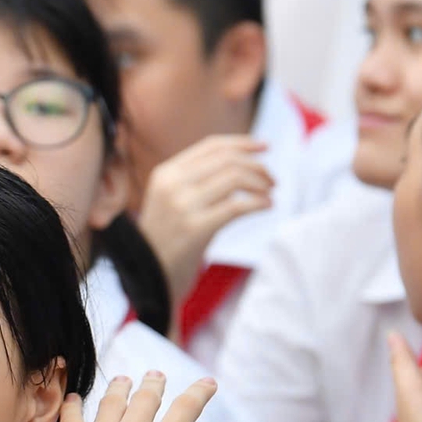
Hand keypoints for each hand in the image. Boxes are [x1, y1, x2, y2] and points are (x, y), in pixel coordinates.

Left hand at [47, 372, 246, 421]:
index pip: (186, 410)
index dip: (199, 393)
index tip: (208, 383)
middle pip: (146, 399)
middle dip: (154, 384)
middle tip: (156, 375)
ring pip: (110, 403)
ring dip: (119, 389)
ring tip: (122, 380)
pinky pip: (71, 420)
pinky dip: (73, 407)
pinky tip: (74, 399)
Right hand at [136, 135, 273, 298]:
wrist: (148, 279)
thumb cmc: (167, 242)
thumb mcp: (172, 202)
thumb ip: (196, 180)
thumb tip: (242, 161)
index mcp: (166, 173)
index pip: (212, 146)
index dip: (243, 143)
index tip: (266, 147)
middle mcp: (172, 185)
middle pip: (228, 160)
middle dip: (258, 166)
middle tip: (272, 181)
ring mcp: (182, 207)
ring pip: (235, 178)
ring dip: (261, 184)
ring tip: (269, 195)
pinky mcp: (194, 229)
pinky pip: (237, 206)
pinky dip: (259, 202)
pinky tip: (267, 207)